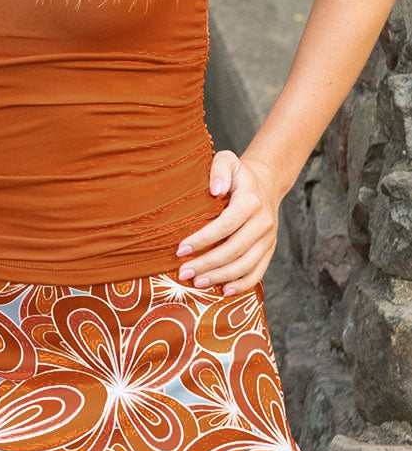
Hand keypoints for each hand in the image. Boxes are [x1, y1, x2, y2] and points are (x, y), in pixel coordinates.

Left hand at [175, 150, 279, 296]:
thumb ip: (219, 170)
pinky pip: (258, 271)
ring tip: (198, 282)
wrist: (266, 182)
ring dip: (221, 276)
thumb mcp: (227, 160)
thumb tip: (214, 190)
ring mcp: (268, 239)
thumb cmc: (239, 173)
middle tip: (183, 273)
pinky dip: (242, 284)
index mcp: (250, 202)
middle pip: (234, 250)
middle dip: (207, 264)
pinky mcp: (269, 250)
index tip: (181, 249)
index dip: (203, 239)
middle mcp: (263, 223)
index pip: (225, 225)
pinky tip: (224, 290)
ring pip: (246, 265)